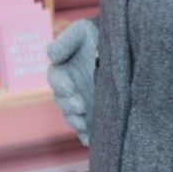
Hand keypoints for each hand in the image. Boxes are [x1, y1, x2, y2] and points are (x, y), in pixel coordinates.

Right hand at [47, 18, 98, 145]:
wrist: (122, 45)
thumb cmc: (98, 35)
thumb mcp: (81, 32)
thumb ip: (65, 41)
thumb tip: (50, 55)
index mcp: (63, 70)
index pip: (56, 80)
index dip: (61, 86)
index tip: (72, 88)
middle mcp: (70, 88)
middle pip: (62, 102)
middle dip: (69, 106)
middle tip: (81, 105)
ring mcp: (82, 102)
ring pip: (72, 117)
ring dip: (75, 121)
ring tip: (83, 120)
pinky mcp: (95, 113)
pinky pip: (86, 129)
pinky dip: (86, 136)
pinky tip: (90, 140)